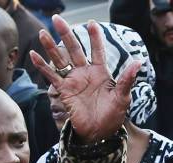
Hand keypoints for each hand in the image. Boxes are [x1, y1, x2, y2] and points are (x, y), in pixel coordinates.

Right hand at [29, 16, 140, 143]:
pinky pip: (51, 76)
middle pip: (74, 49)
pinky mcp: (64, 91)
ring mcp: (73, 81)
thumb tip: (138, 62)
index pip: (97, 50)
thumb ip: (127, 79)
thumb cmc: (112, 116)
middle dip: (66, 34)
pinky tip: (34, 55)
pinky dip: (42, 66)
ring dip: (51, 47)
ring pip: (60, 60)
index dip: (94, 37)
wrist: (98, 133)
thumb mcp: (122, 97)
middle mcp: (85, 73)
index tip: (91, 23)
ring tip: (42, 33)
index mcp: (101, 73)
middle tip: (57, 18)